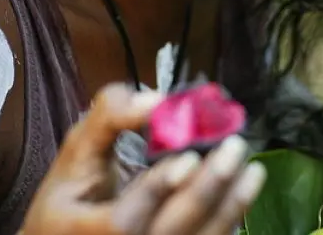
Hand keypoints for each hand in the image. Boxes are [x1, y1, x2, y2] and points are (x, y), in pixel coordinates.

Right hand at [20, 83, 265, 234]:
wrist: (71, 234)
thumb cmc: (74, 192)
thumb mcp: (77, 151)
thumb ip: (109, 119)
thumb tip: (158, 100)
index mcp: (77, 230)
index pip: (122, 223)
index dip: (156, 191)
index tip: (189, 158)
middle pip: (169, 234)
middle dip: (205, 192)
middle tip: (234, 148)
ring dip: (230, 206)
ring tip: (251, 169)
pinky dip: (231, 218)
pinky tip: (244, 189)